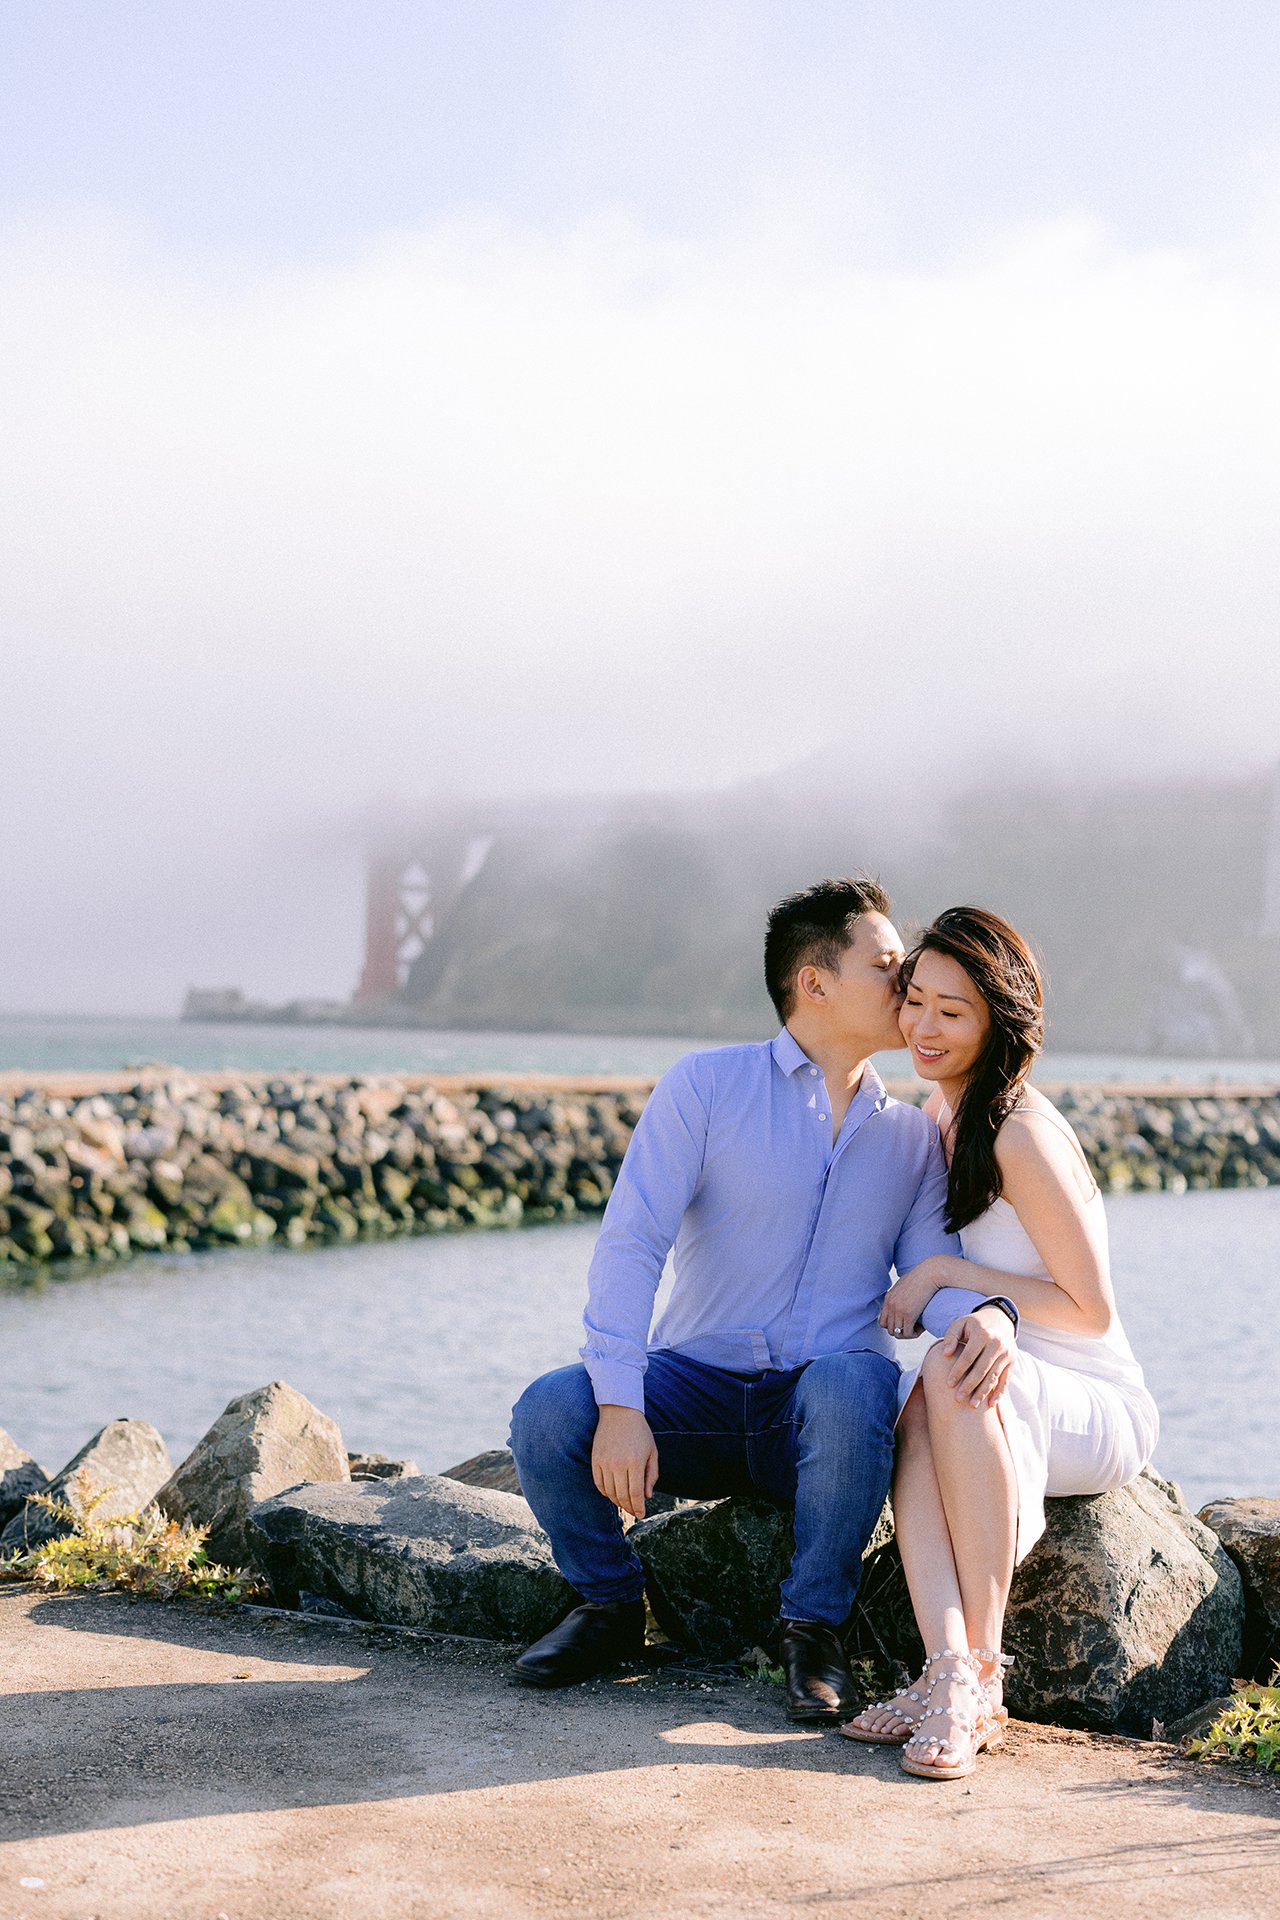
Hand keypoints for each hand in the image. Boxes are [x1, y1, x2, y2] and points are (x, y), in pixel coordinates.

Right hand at [591, 1405, 658, 1519]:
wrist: (619, 1411)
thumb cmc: (639, 1432)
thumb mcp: (652, 1452)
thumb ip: (651, 1475)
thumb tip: (647, 1496)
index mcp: (636, 1462)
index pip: (636, 1493)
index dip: (638, 1507)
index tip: (641, 1514)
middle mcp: (619, 1463)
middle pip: (622, 1495)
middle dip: (629, 1507)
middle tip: (633, 1511)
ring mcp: (605, 1462)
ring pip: (610, 1492)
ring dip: (617, 1501)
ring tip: (624, 1503)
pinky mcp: (595, 1459)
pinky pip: (598, 1483)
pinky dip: (605, 1492)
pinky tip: (612, 1493)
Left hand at [879, 1255, 948, 1338]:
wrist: (930, 1273)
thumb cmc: (922, 1277)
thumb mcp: (905, 1285)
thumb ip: (901, 1294)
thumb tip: (905, 1301)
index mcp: (888, 1298)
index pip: (883, 1322)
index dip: (894, 1326)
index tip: (905, 1323)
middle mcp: (891, 1305)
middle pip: (890, 1329)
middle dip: (902, 1331)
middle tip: (914, 1326)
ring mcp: (898, 1310)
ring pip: (898, 1333)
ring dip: (909, 1334)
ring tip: (919, 1327)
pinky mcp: (908, 1314)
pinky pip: (908, 1333)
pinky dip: (915, 1334)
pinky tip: (922, 1328)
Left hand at [941, 1305, 1016, 1408]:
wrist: (1000, 1319)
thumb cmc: (974, 1324)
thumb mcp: (961, 1323)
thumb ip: (951, 1336)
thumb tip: (945, 1353)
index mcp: (983, 1334)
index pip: (968, 1356)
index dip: (958, 1371)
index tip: (948, 1384)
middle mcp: (997, 1344)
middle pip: (982, 1369)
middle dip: (969, 1386)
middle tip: (958, 1399)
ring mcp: (1007, 1354)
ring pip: (993, 1377)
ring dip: (983, 1393)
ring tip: (972, 1405)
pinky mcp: (1012, 1362)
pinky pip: (1005, 1379)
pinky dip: (998, 1392)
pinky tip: (990, 1404)